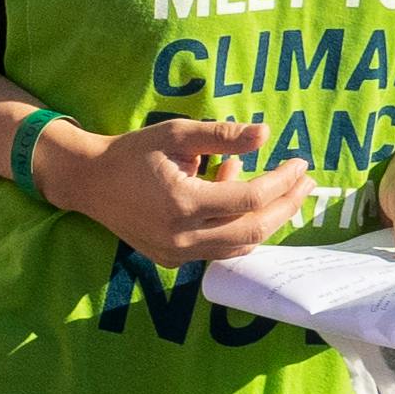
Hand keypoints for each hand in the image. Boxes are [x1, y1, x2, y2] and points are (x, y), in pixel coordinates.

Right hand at [37, 114, 311, 264]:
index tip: (300, 163)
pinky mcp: (171, 259)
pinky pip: (219, 250)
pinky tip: (235, 200)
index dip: (282, 182)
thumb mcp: (177, 133)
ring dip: (265, 219)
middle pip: (254, 229)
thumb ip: (222, 136)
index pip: (250, 199)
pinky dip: (238, 229)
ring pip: (240, 246)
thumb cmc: (133, 152)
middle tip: (305, 183)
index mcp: (183, 203)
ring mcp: (177, 253)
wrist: (89, 181)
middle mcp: (182, 236)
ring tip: (277, 190)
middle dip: (286, 205)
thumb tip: (265, 134)